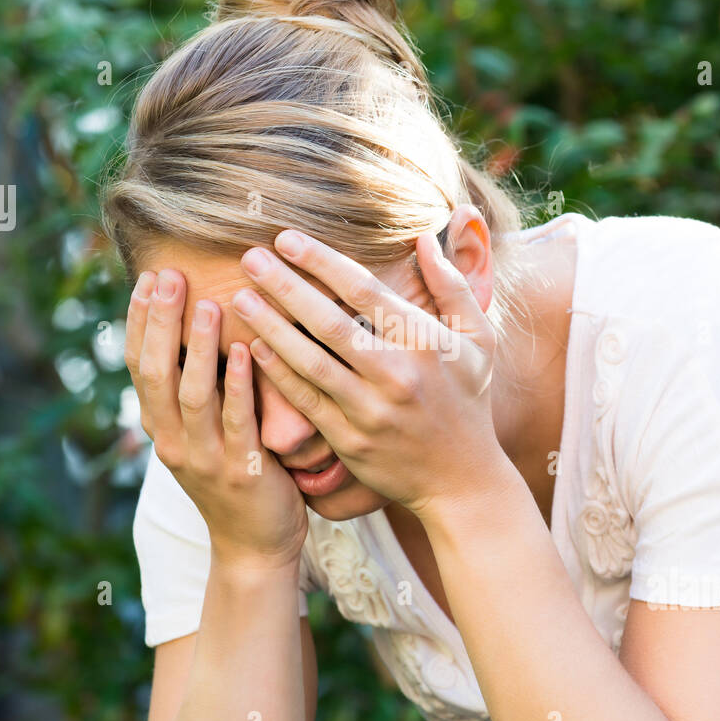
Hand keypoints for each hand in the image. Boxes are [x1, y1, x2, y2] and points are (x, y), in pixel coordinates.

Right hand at [125, 269, 308, 567]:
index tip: (148, 277)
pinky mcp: (242, 472)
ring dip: (198, 346)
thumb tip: (195, 327)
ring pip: (193, 394)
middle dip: (160, 321)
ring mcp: (205, 459)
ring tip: (208, 303)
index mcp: (160, 427)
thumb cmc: (235, 476)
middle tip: (169, 275)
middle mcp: (173, 441)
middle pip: (157, 372)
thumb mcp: (202, 433)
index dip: (139, 321)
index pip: (138, 365)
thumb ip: (195, 389)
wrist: (255, 547)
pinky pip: (237, 422)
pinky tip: (243, 351)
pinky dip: (237, 385)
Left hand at [231, 228, 508, 519]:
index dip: (322, 261)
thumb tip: (422, 238)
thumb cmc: (468, 401)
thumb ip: (452, 286)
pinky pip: (307, 401)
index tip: (287, 239)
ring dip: (271, 327)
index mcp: (427, 343)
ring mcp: (372, 411)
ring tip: (239, 298)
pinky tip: (252, 347)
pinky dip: (278, 374)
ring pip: (311, 362)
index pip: (366, 291)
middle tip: (249, 257)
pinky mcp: (350, 441)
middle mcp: (398, 375)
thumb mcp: (480, 339)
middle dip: (285, 286)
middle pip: (331, 322)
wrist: (462, 482)